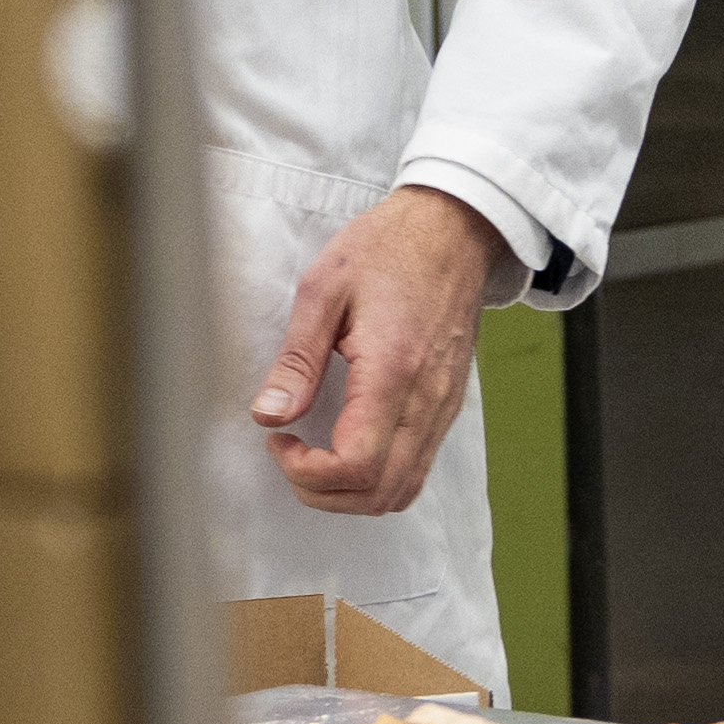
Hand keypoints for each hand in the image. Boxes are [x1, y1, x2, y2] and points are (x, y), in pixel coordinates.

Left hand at [256, 182, 515, 515]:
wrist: (452, 231)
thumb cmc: (388, 249)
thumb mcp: (323, 290)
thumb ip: (297, 360)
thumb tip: (271, 416)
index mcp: (393, 370)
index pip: (357, 465)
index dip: (307, 472)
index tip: (280, 441)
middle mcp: (427, 400)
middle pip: (380, 493)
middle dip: (323, 492)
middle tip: (290, 456)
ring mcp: (443, 408)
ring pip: (403, 490)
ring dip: (351, 493)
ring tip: (316, 457)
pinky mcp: (447, 407)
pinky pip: (418, 468)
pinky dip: (378, 478)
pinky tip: (348, 446)